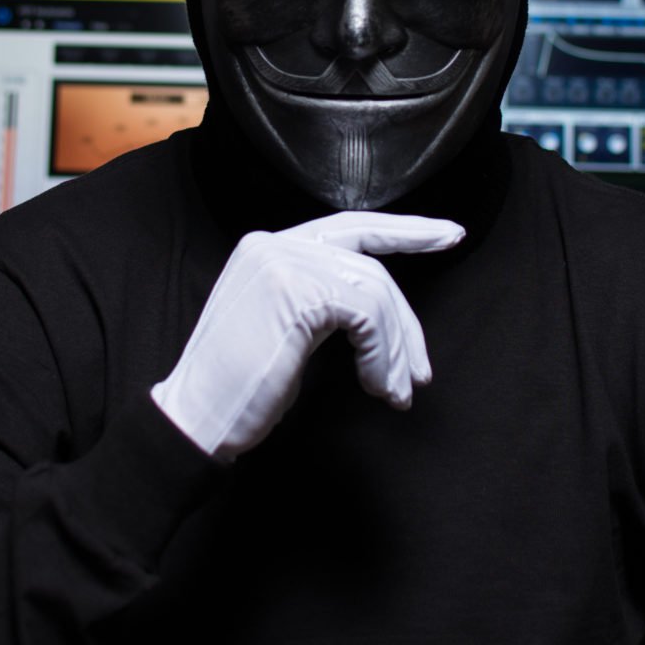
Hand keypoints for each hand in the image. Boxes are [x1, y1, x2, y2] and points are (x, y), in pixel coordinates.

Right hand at [151, 210, 462, 458]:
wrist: (195, 419)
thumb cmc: (239, 388)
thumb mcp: (284, 328)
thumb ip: (320, 298)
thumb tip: (385, 311)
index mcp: (268, 247)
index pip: (351, 225)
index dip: (405, 229)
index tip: (448, 234)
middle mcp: (274, 244)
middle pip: (371, 264)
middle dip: (406, 321)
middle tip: (422, 372)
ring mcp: (283, 263)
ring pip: (375, 292)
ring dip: (396, 351)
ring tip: (395, 393)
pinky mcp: (297, 293)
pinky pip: (368, 316)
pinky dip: (382, 357)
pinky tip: (376, 387)